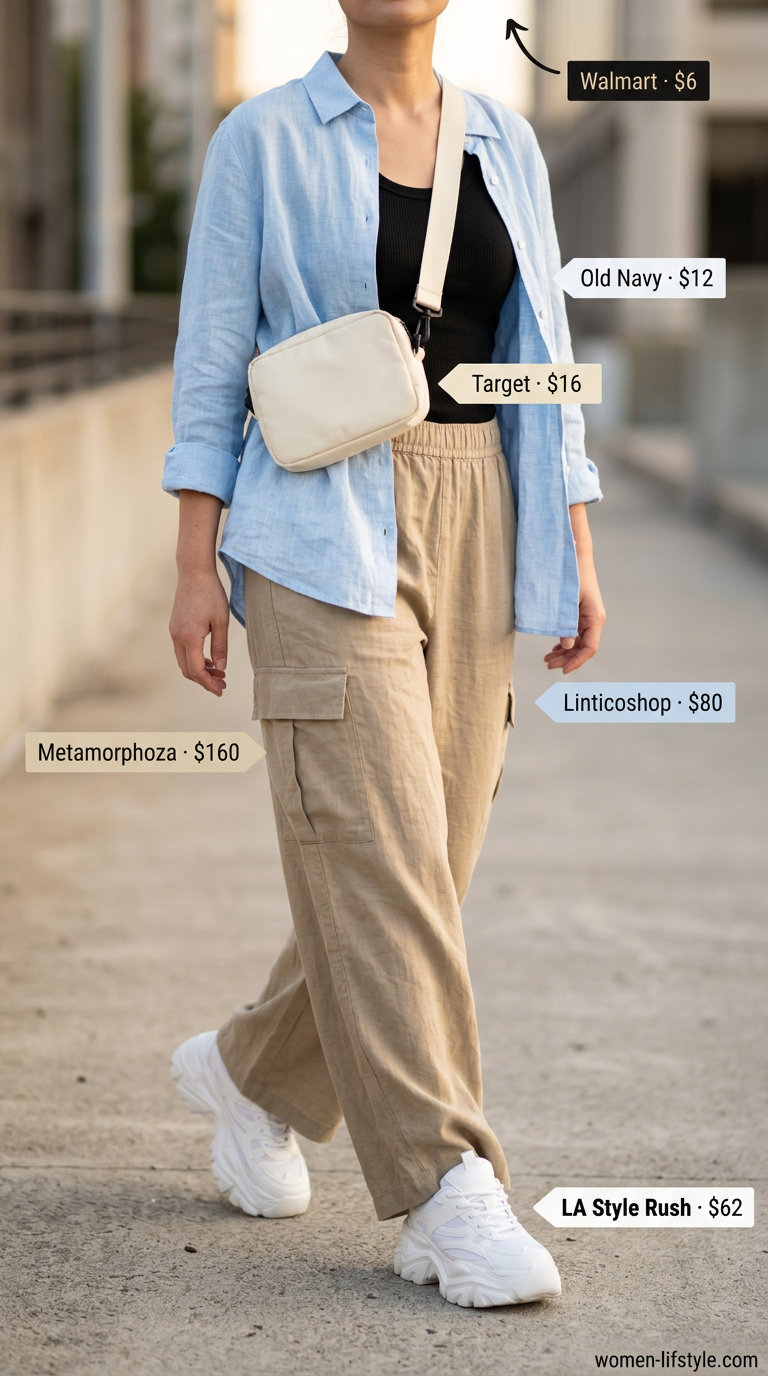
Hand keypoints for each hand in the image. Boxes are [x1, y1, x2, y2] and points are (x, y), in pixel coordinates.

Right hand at [169, 567, 229, 695]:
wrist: (194, 572)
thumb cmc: (211, 594)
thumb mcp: (222, 622)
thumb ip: (220, 648)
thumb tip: (220, 669)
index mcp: (189, 637)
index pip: (197, 671)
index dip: (209, 684)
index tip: (221, 691)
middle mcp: (177, 637)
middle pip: (187, 670)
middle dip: (204, 680)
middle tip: (223, 683)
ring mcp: (173, 632)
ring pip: (183, 662)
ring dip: (199, 670)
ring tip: (219, 672)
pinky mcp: (175, 627)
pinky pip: (182, 651)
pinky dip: (194, 660)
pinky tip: (208, 660)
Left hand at [543, 567, 605, 674]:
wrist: (575, 558)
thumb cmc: (571, 577)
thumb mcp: (566, 602)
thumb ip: (566, 624)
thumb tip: (567, 646)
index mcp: (594, 619)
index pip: (589, 649)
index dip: (576, 661)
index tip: (562, 670)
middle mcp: (593, 621)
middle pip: (583, 649)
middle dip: (567, 659)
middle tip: (548, 665)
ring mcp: (587, 619)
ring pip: (578, 643)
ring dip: (564, 653)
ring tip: (547, 659)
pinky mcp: (580, 615)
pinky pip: (574, 635)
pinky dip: (564, 644)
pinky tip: (554, 650)